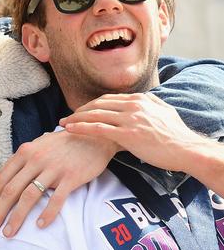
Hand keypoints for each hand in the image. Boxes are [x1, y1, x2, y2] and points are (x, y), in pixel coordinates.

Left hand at [0, 129, 117, 237]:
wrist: (93, 135)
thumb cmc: (62, 143)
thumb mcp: (35, 146)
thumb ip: (16, 161)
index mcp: (24, 152)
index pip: (2, 180)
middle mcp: (35, 159)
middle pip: (11, 190)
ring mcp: (53, 168)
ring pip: (29, 196)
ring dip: (17, 217)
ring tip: (9, 232)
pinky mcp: (71, 177)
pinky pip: (57, 198)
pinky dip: (48, 213)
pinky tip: (40, 225)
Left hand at [60, 92, 205, 172]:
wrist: (187, 150)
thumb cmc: (177, 135)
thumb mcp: (165, 111)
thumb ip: (152, 102)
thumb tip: (144, 98)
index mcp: (139, 99)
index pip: (108, 99)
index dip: (91, 105)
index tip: (81, 110)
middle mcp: (132, 106)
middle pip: (98, 105)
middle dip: (80, 110)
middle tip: (67, 117)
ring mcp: (129, 119)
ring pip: (95, 115)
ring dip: (75, 118)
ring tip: (63, 123)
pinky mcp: (127, 134)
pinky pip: (98, 128)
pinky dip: (81, 128)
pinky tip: (70, 130)